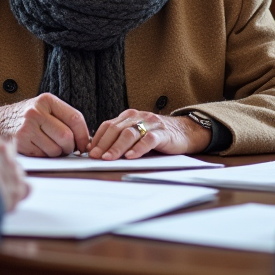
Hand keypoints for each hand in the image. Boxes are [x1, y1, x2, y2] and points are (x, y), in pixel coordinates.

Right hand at [0, 93, 90, 157]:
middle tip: (67, 148)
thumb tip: (86, 140)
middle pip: (66, 136)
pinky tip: (38, 147)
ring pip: (55, 149)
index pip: (75, 118)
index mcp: (46, 100)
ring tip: (49, 146)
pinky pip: (43, 155)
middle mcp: (36, 111)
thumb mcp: (44, 108)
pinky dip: (44, 155)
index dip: (83, 134)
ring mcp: (27, 126)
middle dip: (70, 147)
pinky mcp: (20, 141)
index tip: (83, 143)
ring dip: (57, 153)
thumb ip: (64, 118)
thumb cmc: (26, 116)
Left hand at [87, 109, 210, 160]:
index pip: (108, 125)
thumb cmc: (157, 136)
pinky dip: (138, 148)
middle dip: (104, 144)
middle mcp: (138, 117)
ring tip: (109, 158)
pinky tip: (131, 156)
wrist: (185, 132)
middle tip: (96, 157)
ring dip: (117, 147)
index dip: (97, 138)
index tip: (89, 152)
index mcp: (129, 116)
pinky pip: (148, 139)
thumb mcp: (137, 134)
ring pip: (130, 133)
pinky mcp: (163, 133)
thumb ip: (120, 139)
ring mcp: (151, 124)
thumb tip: (97, 151)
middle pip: (116, 129)